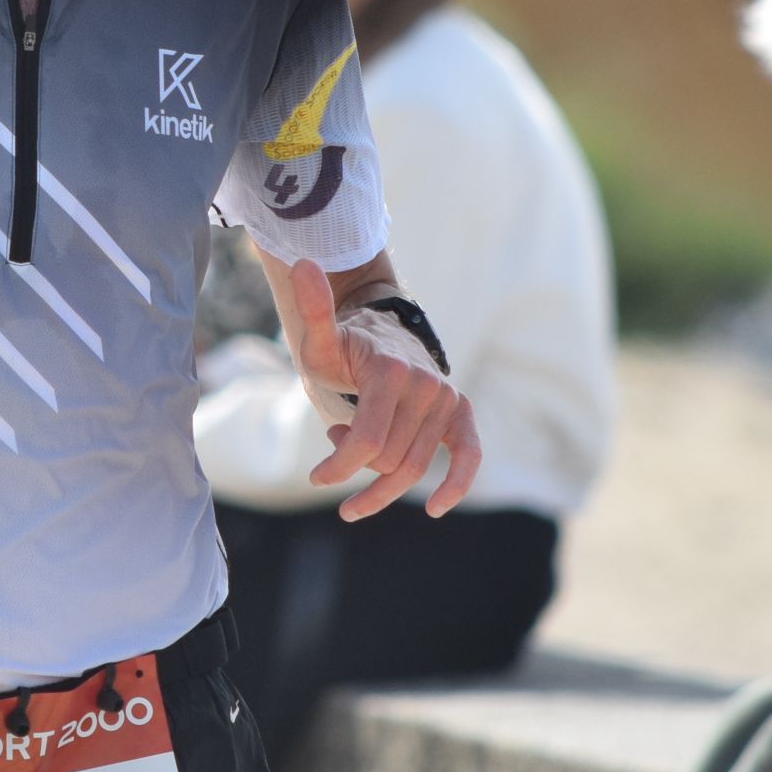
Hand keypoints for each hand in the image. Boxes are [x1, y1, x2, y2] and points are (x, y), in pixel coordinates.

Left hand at [286, 260, 482, 521]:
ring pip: (413, 467)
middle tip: (334, 436)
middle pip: (388, 460)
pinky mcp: (461, 413)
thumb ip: (313, 310)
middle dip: (355, 462)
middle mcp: (427, 385)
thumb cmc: (343, 348)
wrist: (380, 339)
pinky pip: (468, 455)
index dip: (338, 466)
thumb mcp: (320, 338)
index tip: (316, 476)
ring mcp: (447, 399)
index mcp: (391, 371)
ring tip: (353, 451)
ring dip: (378, 474)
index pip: (367, 443)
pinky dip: (457, 483)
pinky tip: (436, 507)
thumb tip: (302, 264)